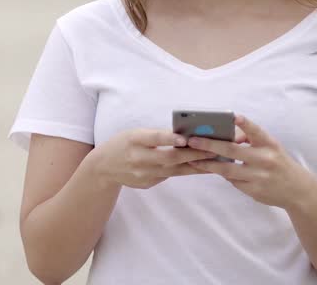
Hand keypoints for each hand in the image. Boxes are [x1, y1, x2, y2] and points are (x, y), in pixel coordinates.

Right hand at [91, 128, 216, 189]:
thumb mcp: (134, 134)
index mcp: (133, 140)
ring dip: (194, 165)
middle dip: (192, 154)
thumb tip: (185, 136)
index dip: (168, 138)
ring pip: (173, 170)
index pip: (153, 138)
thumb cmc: (124, 144)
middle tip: (212, 150)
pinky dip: (184, 171)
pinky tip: (198, 167)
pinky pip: (168, 176)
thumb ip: (156, 136)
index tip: (184, 138)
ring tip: (213, 160)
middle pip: (169, 157)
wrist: (104, 167)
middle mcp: (138, 158)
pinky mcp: (147, 184)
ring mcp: (142, 174)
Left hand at [187, 114, 316, 209]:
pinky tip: (213, 169)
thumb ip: (251, 140)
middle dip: (210, 145)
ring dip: (208, 164)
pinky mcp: (254, 190)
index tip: (233, 116)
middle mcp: (265, 159)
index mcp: (270, 145)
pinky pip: (233, 181)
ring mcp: (259, 176)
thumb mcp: (271, 147)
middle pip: (232, 151)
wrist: (297, 190)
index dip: (245, 124)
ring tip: (193, 159)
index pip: (256, 131)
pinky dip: (223, 174)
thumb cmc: (278, 162)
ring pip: (227, 169)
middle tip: (193, 141)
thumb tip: (227, 135)